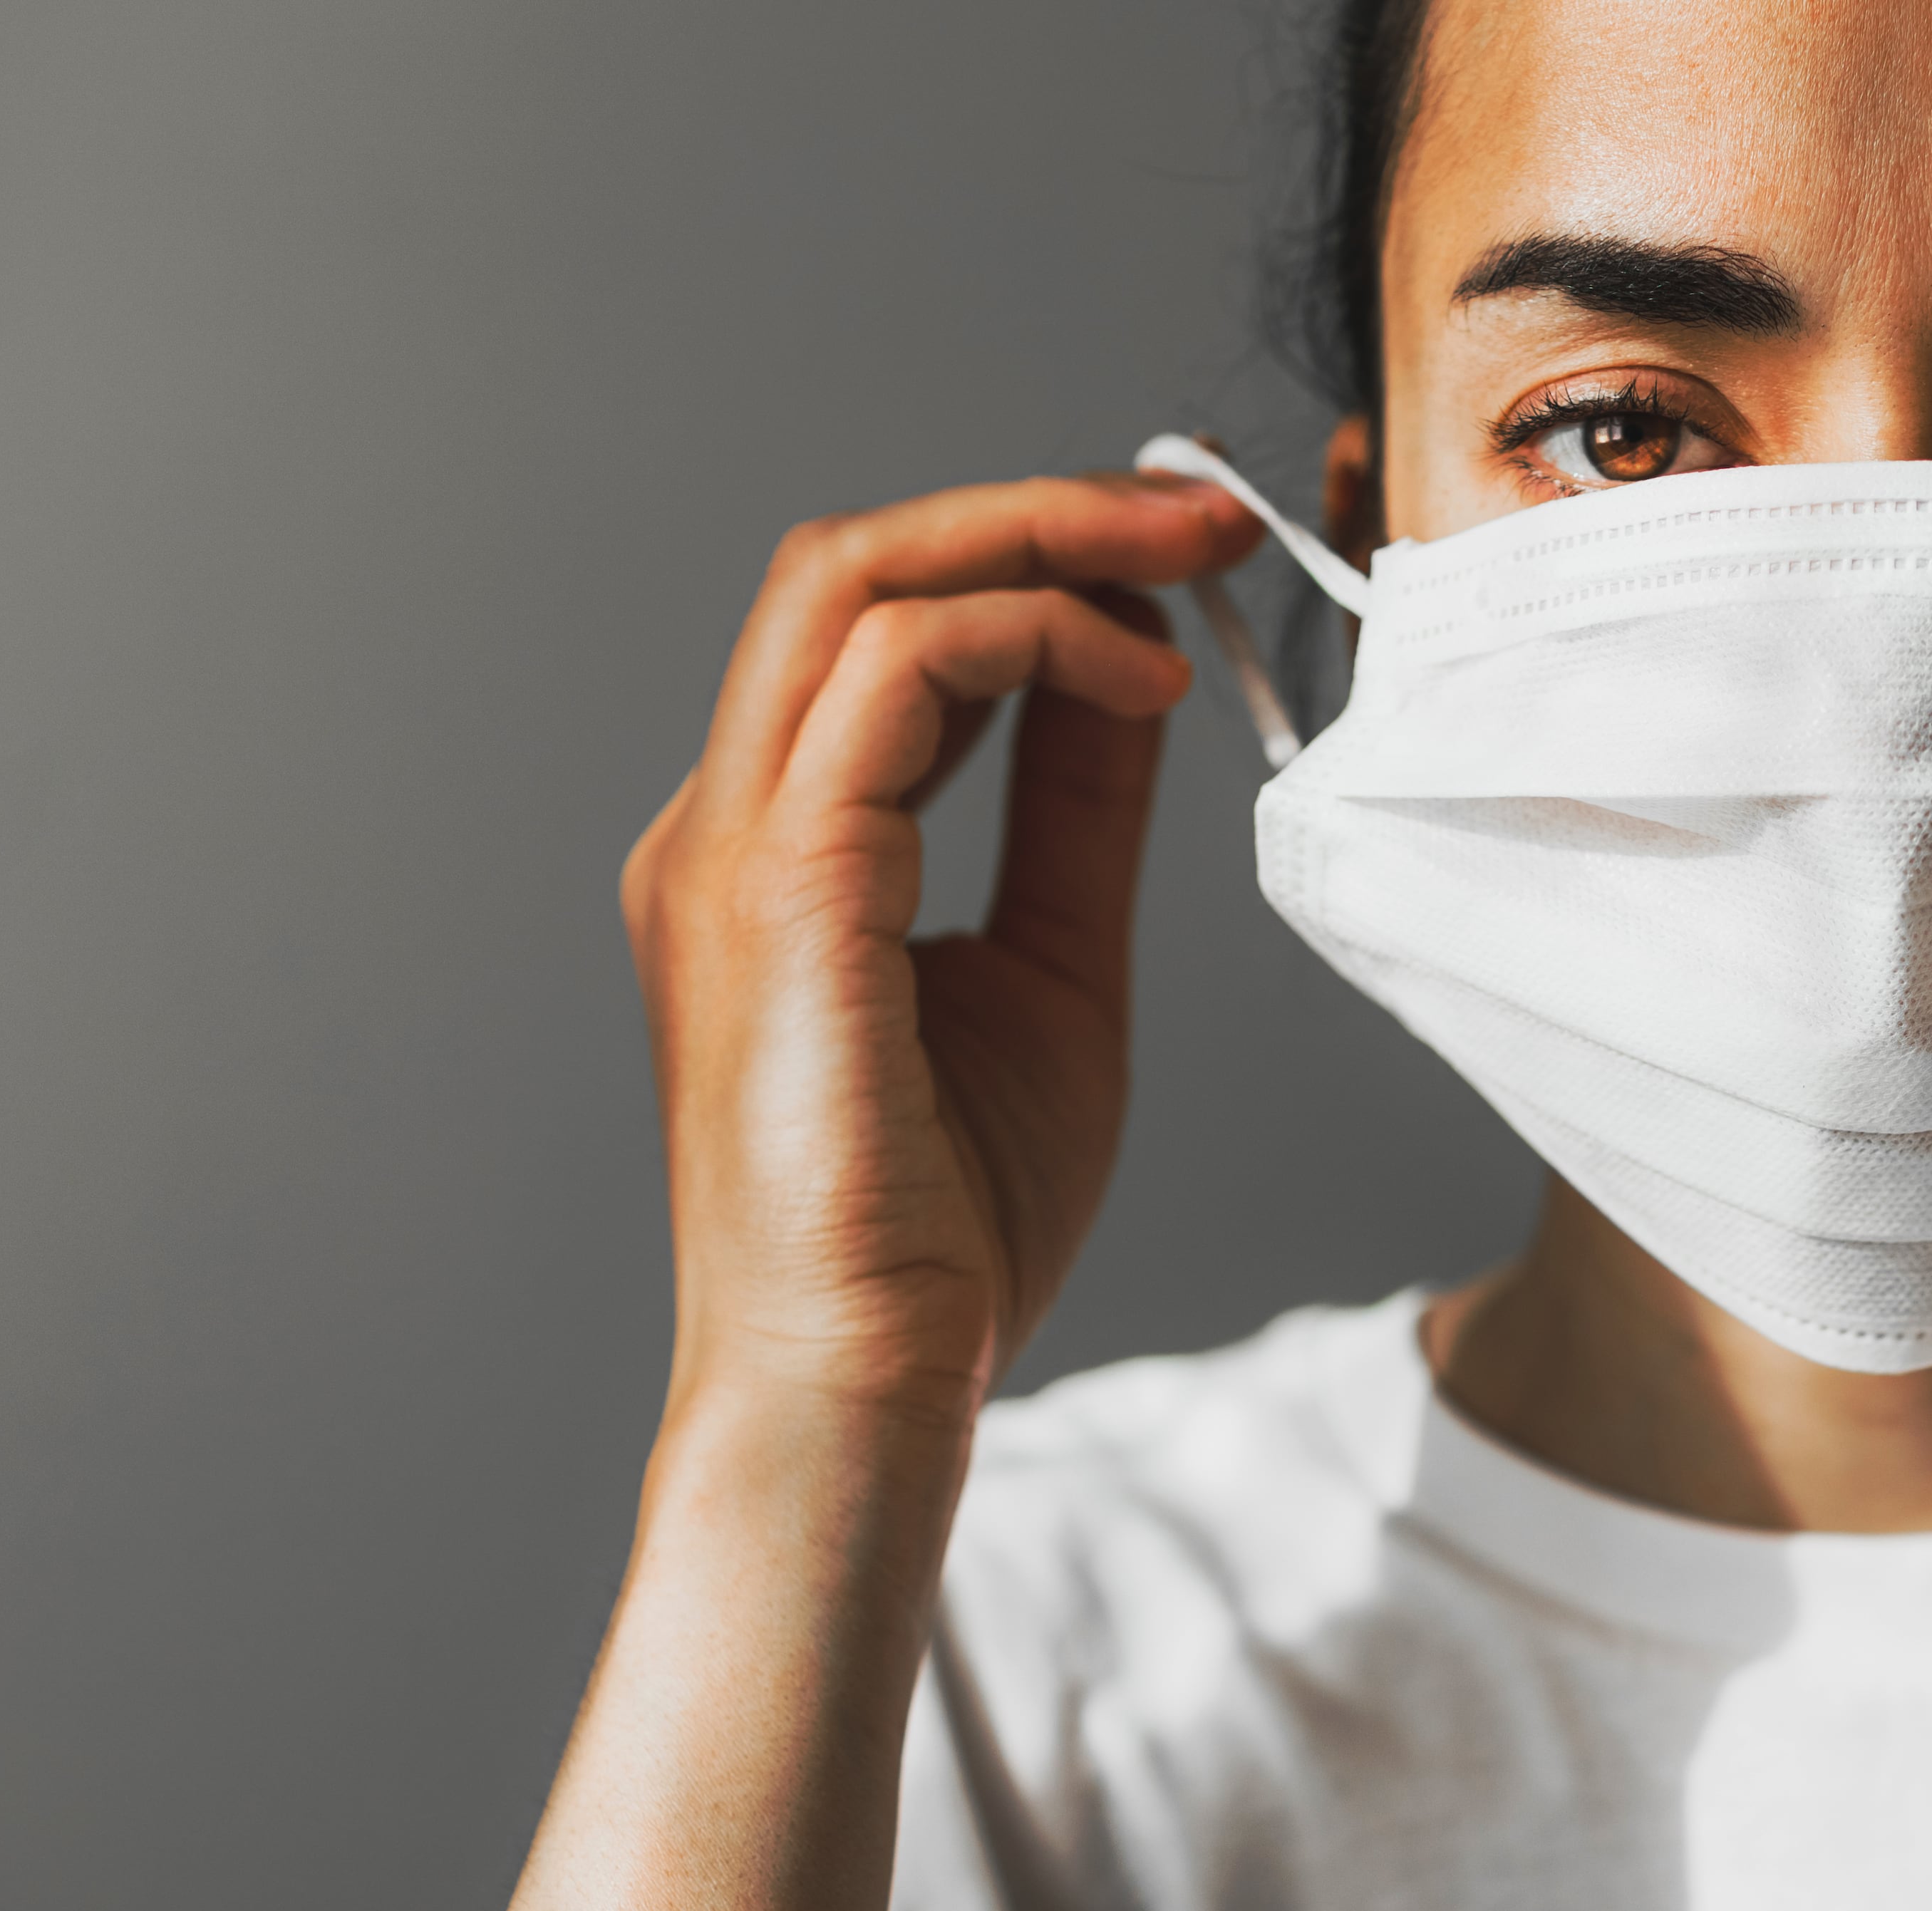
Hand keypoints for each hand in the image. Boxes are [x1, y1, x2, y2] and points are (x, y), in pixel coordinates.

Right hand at [623, 473, 1260, 1424]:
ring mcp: (729, 848)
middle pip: (852, 567)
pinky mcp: (775, 884)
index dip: (1036, 563)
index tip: (1188, 562)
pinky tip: (1142, 689)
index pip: (882, 632)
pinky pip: (898, 672)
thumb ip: (1078, 819)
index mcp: (778, 851)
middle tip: (1205, 513)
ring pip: (858, 583)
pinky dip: (1035, 640)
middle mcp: (725, 826)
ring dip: (1043, 541)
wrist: (869, 1379)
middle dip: (1039, 511)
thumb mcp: (1057, 973)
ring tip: (1191, 566)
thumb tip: (1127, 677)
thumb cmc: (947, 1227)